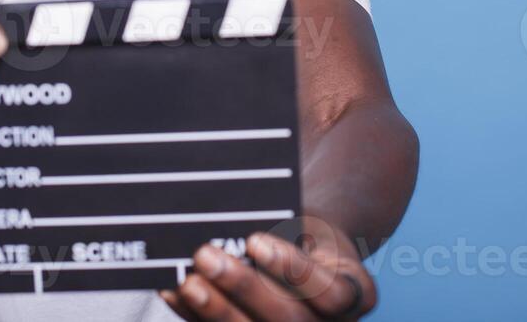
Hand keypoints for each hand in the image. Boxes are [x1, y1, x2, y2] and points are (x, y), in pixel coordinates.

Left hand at [161, 226, 375, 321]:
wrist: (306, 253)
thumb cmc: (308, 232)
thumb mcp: (312, 224)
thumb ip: (288, 227)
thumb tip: (233, 215)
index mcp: (354, 294)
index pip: (331, 295)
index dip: (293, 270)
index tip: (255, 239)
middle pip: (289, 320)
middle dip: (244, 288)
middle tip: (206, 255)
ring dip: (217, 310)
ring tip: (188, 280)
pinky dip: (195, 317)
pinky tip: (173, 291)